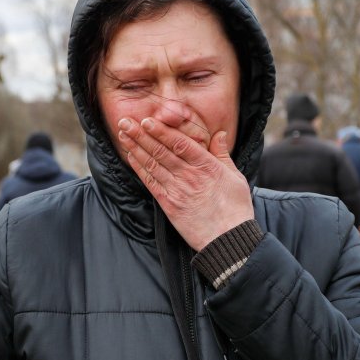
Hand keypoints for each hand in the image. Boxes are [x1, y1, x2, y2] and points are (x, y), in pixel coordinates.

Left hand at [116, 115, 253, 250]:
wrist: (228, 240)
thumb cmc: (235, 209)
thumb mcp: (235, 177)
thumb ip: (222, 154)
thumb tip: (218, 134)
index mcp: (207, 166)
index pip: (179, 143)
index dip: (161, 131)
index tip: (147, 120)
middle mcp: (189, 176)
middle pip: (161, 151)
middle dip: (141, 135)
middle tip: (125, 121)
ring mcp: (177, 190)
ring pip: (153, 164)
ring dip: (136, 148)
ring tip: (123, 134)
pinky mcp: (169, 205)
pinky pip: (151, 183)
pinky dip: (140, 168)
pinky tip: (131, 156)